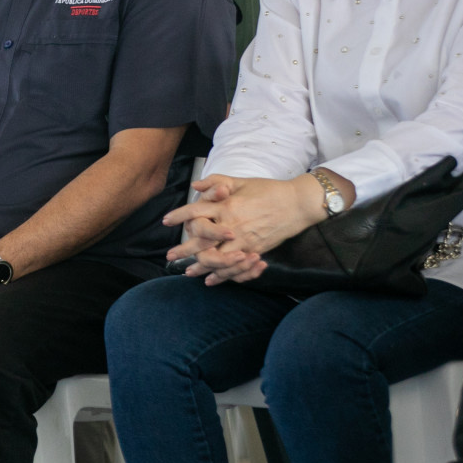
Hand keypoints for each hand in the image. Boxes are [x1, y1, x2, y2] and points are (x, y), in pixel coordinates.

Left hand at [166, 175, 321, 285]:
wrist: (297, 204)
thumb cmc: (268, 190)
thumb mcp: (241, 182)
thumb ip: (217, 183)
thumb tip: (196, 186)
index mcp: (226, 205)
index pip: (195, 212)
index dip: (178, 216)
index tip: (166, 221)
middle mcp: (231, 225)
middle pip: (201, 242)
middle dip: (183, 250)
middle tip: (170, 257)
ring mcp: (244, 240)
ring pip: (216, 259)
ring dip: (200, 268)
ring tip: (188, 272)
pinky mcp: (255, 250)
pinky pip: (235, 268)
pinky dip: (222, 276)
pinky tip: (212, 280)